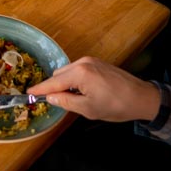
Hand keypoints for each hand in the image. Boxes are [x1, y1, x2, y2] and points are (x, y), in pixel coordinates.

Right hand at [27, 56, 160, 122]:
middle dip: (55, 87)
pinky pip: (78, 70)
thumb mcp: (88, 109)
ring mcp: (91, 61)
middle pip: (59, 74)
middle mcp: (83, 62)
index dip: (40, 89)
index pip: (54, 82)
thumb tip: (50, 98)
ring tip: (75, 99)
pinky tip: (83, 92)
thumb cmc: (115, 105)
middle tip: (57, 102)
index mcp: (80, 73)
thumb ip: (66, 102)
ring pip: (68, 72)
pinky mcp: (98, 62)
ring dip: (66, 84)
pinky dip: (75, 80)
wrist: (142, 97)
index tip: (28, 92)